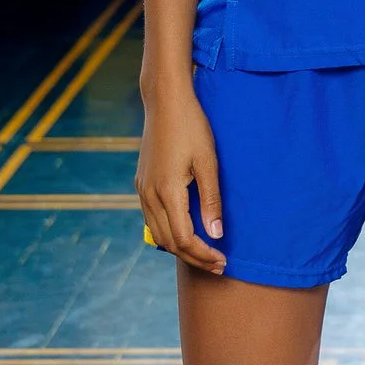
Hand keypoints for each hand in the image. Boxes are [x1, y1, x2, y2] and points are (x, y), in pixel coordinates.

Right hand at [136, 80, 225, 274]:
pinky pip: (152, 219)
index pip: (184, 238)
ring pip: (157, 234)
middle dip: (193, 257)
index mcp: (167, 192)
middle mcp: (149, 195)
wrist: (165, 100)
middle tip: (218, 264)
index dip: (203, 254)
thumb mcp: (208, 160)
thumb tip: (216, 234)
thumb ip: (211, 199)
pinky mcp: (141, 183)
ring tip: (204, 252)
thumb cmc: (191, 125)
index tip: (223, 260)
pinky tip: (185, 230)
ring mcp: (142, 190)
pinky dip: (168, 232)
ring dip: (179, 248)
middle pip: (169, 242)